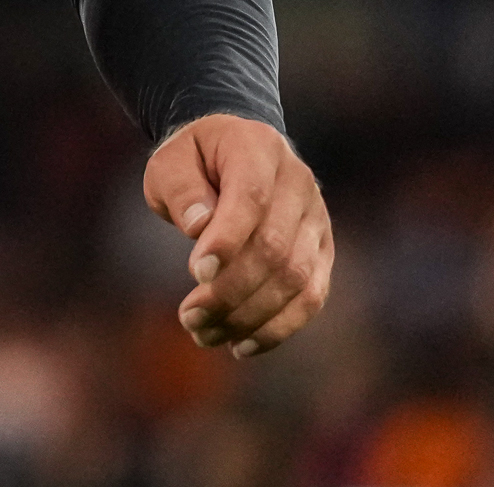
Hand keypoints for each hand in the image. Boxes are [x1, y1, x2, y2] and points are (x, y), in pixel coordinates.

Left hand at [141, 113, 331, 357]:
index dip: (227, 240)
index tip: (195, 274)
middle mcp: (298, 182)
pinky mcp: (322, 251)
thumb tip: (199, 228)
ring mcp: (316, 218)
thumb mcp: (171, 161)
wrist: (232, 152)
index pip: (251, 198)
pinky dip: (278, 328)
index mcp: (259, 148)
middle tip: (188, 317)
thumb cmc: (195, 160)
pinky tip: (241, 346)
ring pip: (295, 279)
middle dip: (230, 291)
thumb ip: (181, 188)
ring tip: (204, 335)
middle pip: (274, 248)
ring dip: (249, 317)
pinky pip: (311, 297)